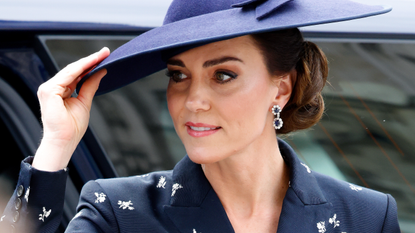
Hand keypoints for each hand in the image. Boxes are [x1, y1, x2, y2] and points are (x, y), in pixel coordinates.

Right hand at [32, 47, 109, 170]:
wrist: (64, 141)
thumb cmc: (72, 127)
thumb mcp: (85, 101)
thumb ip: (90, 86)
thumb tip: (101, 72)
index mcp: (59, 90)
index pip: (76, 74)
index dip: (90, 64)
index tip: (104, 57)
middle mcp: (52, 87)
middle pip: (73, 70)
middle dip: (91, 60)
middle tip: (105, 52)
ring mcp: (48, 88)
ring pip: (71, 70)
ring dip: (88, 61)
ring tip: (102, 55)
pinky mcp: (48, 91)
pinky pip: (68, 75)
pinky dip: (81, 68)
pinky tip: (93, 63)